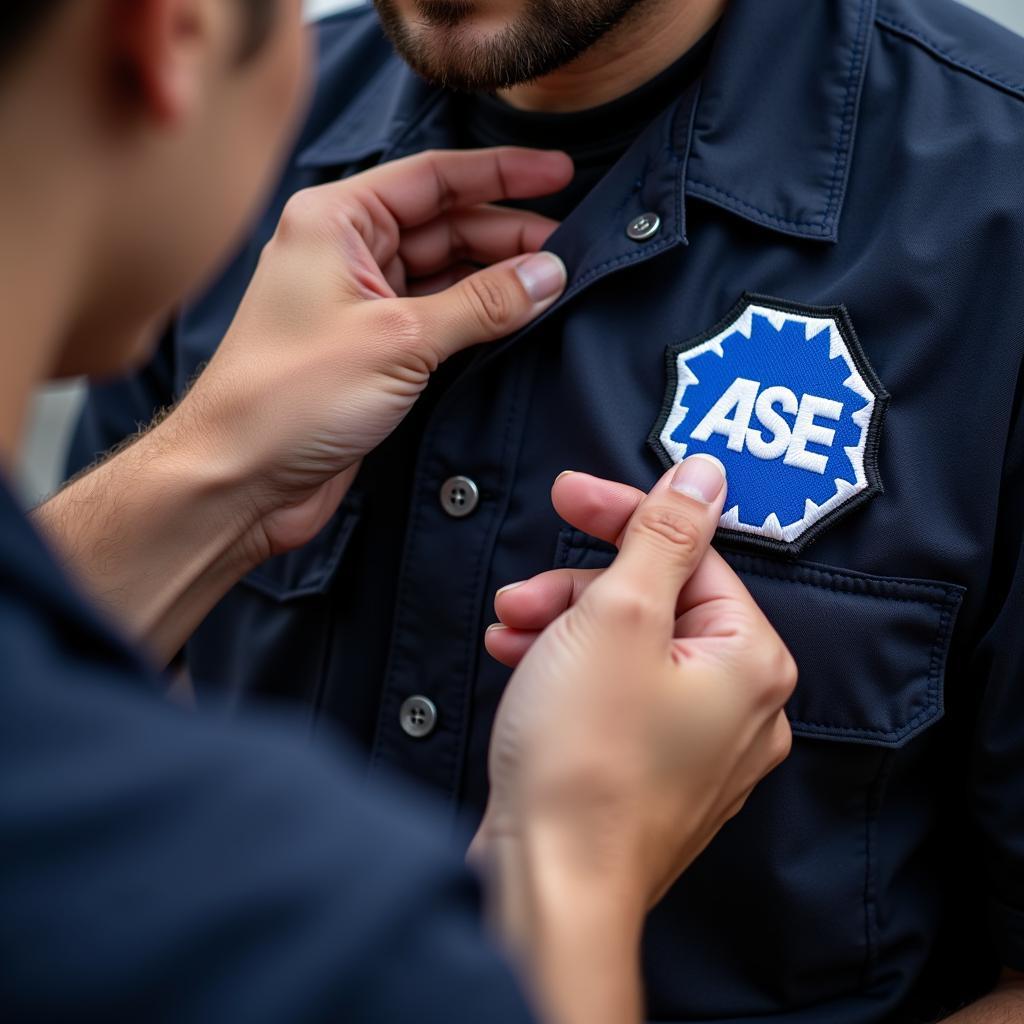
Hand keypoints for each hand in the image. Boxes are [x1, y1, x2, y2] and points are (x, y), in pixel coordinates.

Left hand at [173, 147, 571, 559]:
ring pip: (444, 274)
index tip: (562, 173)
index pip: (433, 178)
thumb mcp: (399, 340)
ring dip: (496, 280)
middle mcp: (345, 253)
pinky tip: (518, 319)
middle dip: (507, 235)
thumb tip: (548, 274)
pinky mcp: (372, 352)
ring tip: (555, 285)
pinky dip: (477, 319)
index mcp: (336, 220)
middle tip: (570, 250)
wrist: (238, 480)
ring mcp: (359, 304)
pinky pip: (437, 319)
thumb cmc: (290, 398)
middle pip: (444, 225)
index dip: (503, 174)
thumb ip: (480, 304)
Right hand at [474, 458, 795, 915]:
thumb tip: (704, 474)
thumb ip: (664, 534)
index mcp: (750, 660)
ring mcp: (696, 745)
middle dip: (579, 586)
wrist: (549, 884)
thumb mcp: (618, 615)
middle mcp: (739, 706)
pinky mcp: (651, 770)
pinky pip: (616, 693)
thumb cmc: (585, 761)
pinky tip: (521, 664)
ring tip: (512, 631)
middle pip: (658, 601)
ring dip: (563, 626)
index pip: (691, 553)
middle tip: (525, 589)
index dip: (621, 517)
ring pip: (629, 647)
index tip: (571, 496)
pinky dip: (568, 671)